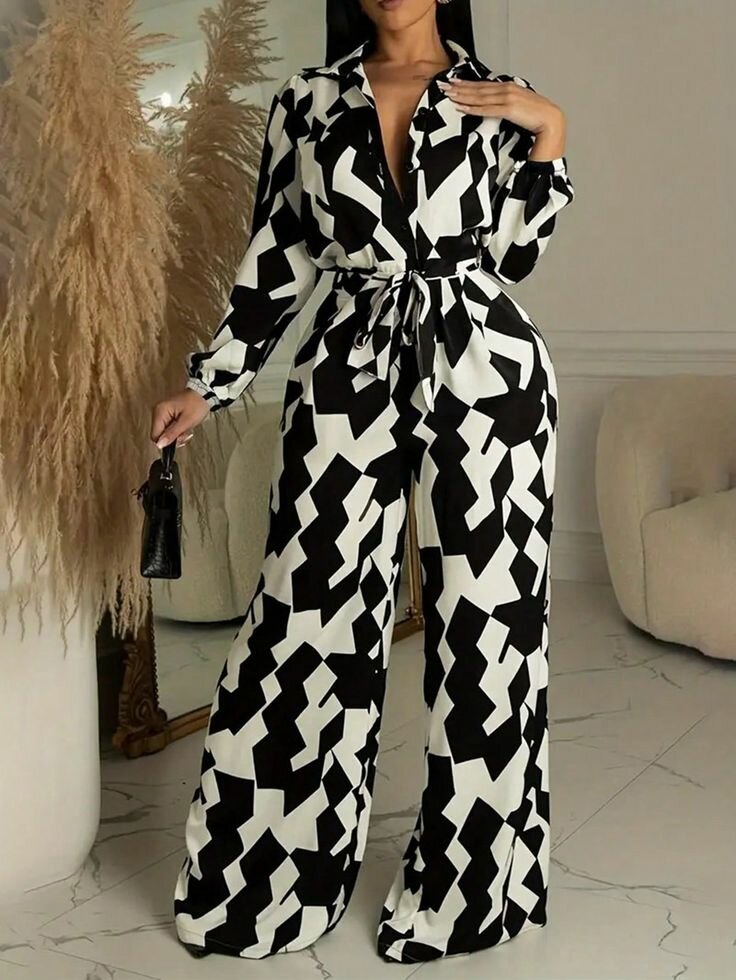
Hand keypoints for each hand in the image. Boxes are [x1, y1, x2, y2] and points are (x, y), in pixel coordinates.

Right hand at [151, 388, 209, 449]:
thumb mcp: (186, 422)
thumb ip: (172, 434)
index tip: (178, 439)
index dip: (166, 441)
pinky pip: (170, 428)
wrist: (204, 395)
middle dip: (174, 438)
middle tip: (185, 433)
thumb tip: (160, 444)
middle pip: (160, 435)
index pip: (155, 435)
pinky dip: (178, 430)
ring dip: (177, 434)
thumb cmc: (197, 404)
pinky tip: (185, 426)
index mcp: (160, 411)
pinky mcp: (168, 415)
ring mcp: (163, 413)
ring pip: (166, 433)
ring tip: (187, 428)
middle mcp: (158, 411)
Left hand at [439, 77, 565, 137]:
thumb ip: (507, 103)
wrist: (551, 121)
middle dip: (460, 87)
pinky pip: (486, 109)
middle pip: (478, 88)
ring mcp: (507, 98)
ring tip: (448, 95)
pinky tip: (461, 107)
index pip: (484, 85)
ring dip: (462, 96)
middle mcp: (507, 89)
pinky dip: (472, 108)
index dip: (467, 84)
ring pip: (480, 97)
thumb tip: (496, 106)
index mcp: (509, 87)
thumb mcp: (520, 106)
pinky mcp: (508, 109)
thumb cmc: (537, 117)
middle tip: (444, 86)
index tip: (454, 82)